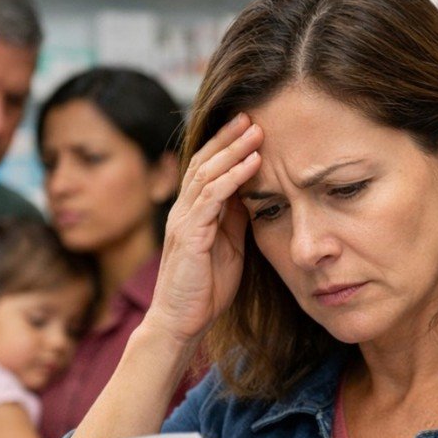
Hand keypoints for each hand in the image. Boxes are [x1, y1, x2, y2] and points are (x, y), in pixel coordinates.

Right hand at [148, 112, 262, 344]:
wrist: (181, 323)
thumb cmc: (204, 290)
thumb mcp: (229, 248)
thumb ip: (235, 220)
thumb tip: (253, 194)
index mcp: (193, 213)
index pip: (207, 168)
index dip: (226, 145)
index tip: (250, 126)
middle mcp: (184, 211)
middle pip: (204, 162)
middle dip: (229, 137)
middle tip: (252, 114)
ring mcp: (184, 221)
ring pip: (207, 174)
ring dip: (234, 150)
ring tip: (256, 131)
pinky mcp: (189, 236)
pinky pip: (210, 199)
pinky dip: (232, 179)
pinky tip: (251, 164)